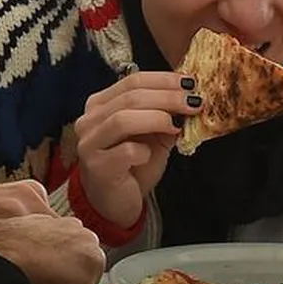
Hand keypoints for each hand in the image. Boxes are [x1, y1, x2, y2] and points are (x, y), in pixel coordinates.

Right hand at [73, 72, 200, 227]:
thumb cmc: (132, 166)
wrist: (114, 203)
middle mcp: (89, 120)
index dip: (164, 80)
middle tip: (193, 103)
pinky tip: (149, 156)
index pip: (133, 81)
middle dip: (167, 97)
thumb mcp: (152, 136)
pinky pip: (126, 151)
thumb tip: (190, 98)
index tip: (190, 83)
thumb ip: (165, 116)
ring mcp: (90, 143)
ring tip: (177, 125)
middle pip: (130, 97)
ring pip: (123, 119)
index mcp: (100, 105)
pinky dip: (144, 151)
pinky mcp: (97, 167)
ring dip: (157, 118)